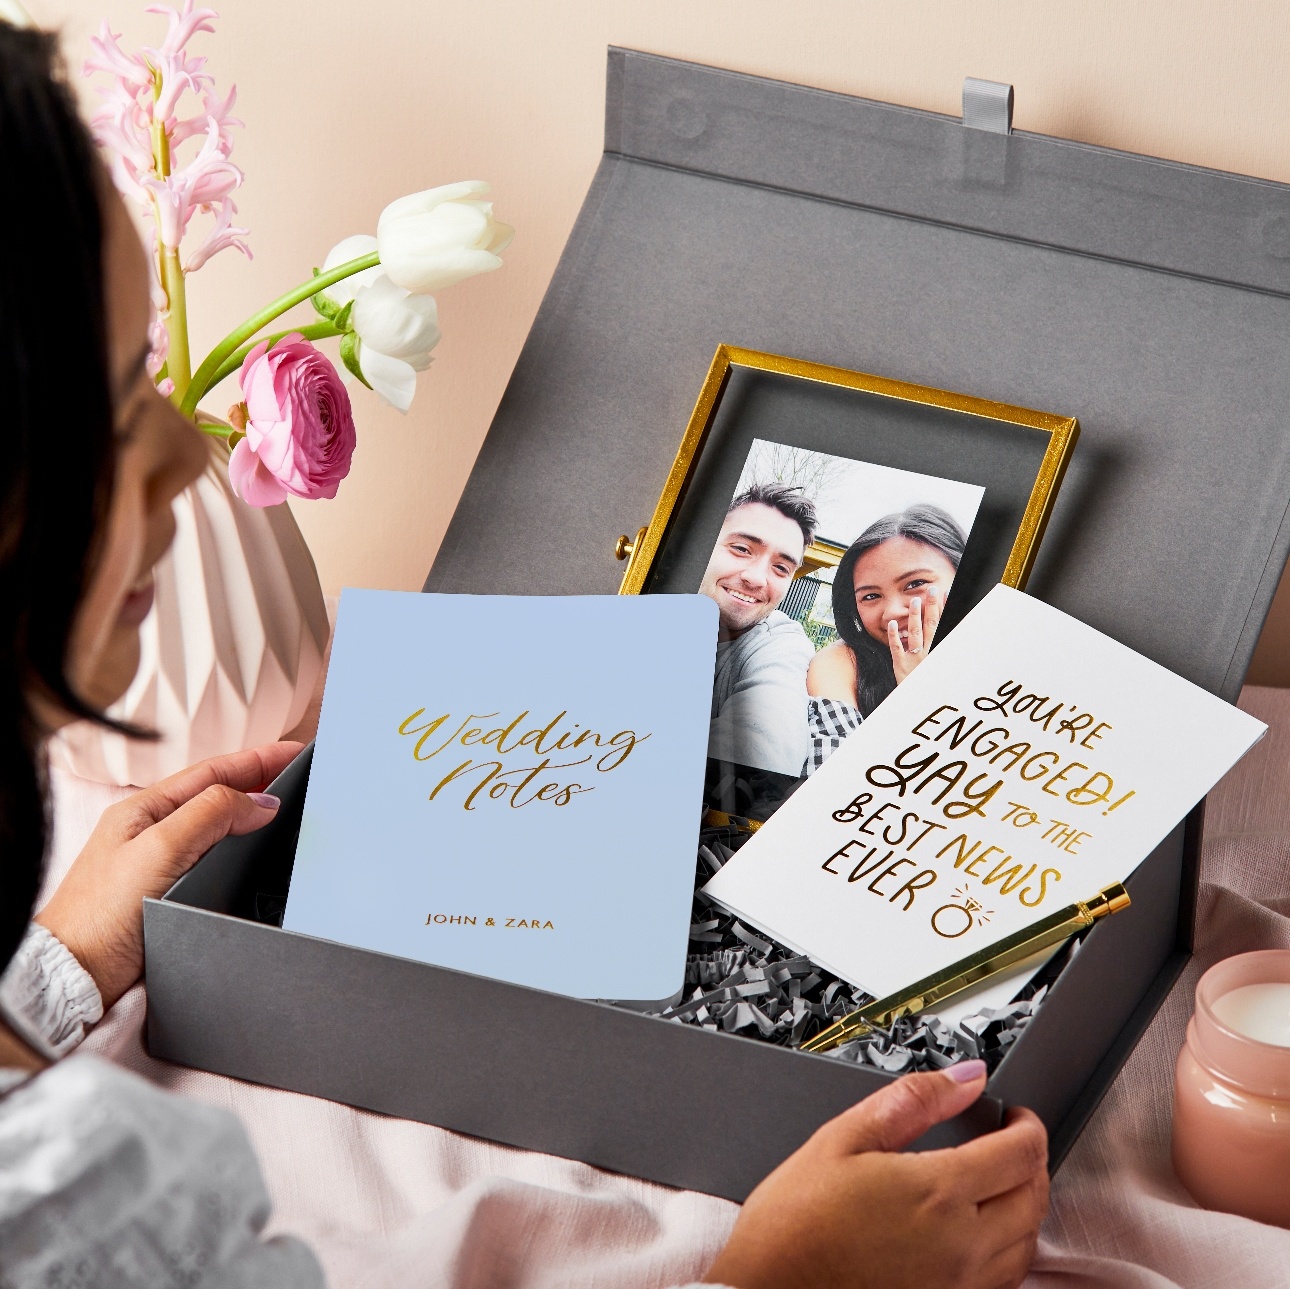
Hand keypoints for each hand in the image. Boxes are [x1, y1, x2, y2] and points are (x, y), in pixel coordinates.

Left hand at [37, 742, 301, 1008]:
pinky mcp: (168, 894)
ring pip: (217, 827)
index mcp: (144, 809)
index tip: (294, 751)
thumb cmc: (101, 915)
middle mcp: (152, 831)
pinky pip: (214, 859)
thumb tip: (261, 803)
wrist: (74, 976)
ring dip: (252, 815)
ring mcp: (159, 863)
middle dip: (259, 780)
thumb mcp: (160, 849)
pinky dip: (241, 849)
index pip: (214, 772)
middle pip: (217, 794)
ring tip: (287, 808)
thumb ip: (210, 814)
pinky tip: (257, 855)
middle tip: (299, 774)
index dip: (258, 759)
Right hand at [703, 1061, 1048, 1288]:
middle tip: (1009, 1139)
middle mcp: (962, 1245)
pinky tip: (982, 1232)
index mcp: (938, 1192)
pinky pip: (1005, 1279)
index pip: (1019, 1152)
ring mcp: (958, 1285)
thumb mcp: (843, 1137)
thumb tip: (965, 1077)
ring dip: (1026, 1205)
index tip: (1014, 1113)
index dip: (1026, 1123)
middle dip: (1031, 1160)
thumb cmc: (795, 1222)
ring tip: (1001, 1181)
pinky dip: (1010, 1248)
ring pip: (1028, 1243)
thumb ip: (912, 1101)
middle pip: (1033, 1197)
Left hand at [888, 591, 942, 684]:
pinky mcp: (901, 665)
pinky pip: (897, 649)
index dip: (943, 608)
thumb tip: (937, 624)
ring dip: (916, 616)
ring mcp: (915, 658)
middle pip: (931, 625)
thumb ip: (937, 642)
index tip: (944, 593)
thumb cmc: (928, 678)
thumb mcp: (936, 661)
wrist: (920, 701)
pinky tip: (893, 623)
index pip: (941, 625)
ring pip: (916, 634)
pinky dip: (894, 636)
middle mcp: (929, 653)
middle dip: (932, 607)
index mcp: (938, 650)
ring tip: (915, 600)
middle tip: (932, 589)